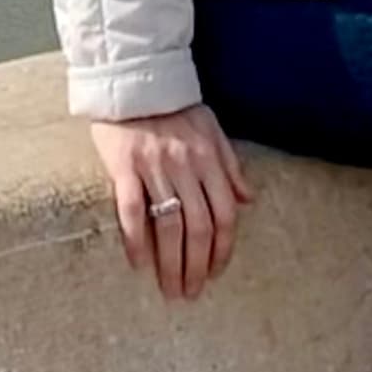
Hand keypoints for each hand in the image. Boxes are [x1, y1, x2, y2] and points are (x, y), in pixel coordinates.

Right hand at [87, 105, 253, 301]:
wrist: (132, 78)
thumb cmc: (174, 105)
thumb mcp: (211, 128)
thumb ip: (230, 164)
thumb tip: (248, 200)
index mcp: (208, 158)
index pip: (224, 213)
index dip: (223, 248)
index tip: (216, 273)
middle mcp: (185, 166)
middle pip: (198, 227)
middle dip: (197, 266)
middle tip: (191, 294)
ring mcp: (154, 167)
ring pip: (168, 226)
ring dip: (170, 264)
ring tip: (170, 290)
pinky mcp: (124, 167)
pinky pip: (132, 211)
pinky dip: (136, 242)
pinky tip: (139, 264)